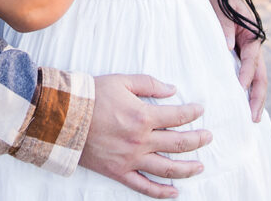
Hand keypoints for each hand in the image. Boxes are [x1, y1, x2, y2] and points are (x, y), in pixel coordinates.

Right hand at [79, 74, 210, 198]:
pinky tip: (174, 192)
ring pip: (167, 169)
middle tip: (208, 137)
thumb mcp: (121, 81)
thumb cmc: (90, 96)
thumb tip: (172, 90)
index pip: (178, 117)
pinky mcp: (119, 172)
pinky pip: (144, 186)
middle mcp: (141, 141)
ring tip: (200, 166)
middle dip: (198, 140)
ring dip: (187, 168)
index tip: (200, 110)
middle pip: (179, 144)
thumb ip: (149, 84)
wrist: (62, 117)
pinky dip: (161, 192)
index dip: (193, 113)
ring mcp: (131, 159)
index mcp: (143, 116)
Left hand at [205, 0, 267, 121]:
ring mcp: (247, 52)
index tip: (240, 88)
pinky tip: (241, 104)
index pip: (252, 59)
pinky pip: (245, 75)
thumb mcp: (221, 9)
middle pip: (260, 76)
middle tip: (253, 117)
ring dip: (254, 98)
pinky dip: (245, 90)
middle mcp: (253, 46)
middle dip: (257, 97)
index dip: (247, 75)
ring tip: (251, 118)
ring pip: (256, 79)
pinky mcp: (239, 55)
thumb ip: (224, 27)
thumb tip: (228, 47)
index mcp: (252, 35)